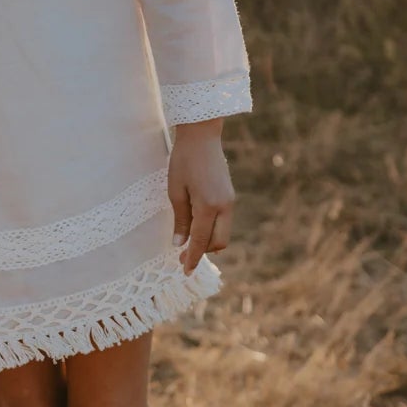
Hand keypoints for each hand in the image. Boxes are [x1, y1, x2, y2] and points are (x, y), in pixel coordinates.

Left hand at [168, 118, 234, 274]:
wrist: (202, 135)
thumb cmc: (184, 160)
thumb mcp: (175, 190)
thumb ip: (181, 219)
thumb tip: (180, 244)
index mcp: (208, 206)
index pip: (200, 241)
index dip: (192, 258)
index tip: (184, 271)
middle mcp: (224, 206)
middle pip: (218, 243)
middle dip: (202, 252)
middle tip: (182, 256)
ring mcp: (230, 201)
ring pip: (223, 233)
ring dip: (207, 241)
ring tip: (188, 240)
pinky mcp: (230, 196)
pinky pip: (223, 221)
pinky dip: (212, 229)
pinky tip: (198, 226)